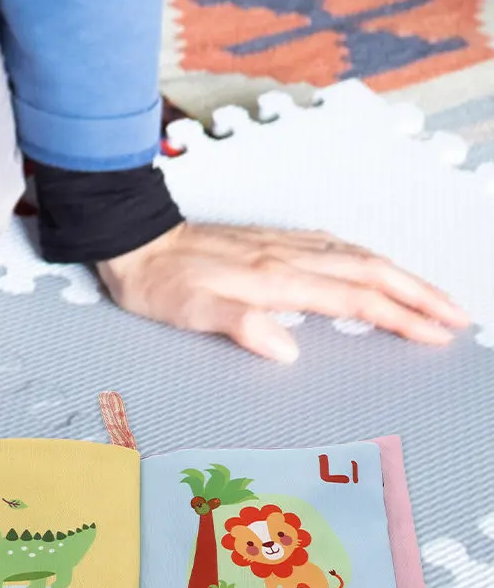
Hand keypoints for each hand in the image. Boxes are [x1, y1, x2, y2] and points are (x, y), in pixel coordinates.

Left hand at [98, 222, 468, 362]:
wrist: (129, 238)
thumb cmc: (154, 281)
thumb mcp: (185, 311)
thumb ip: (237, 325)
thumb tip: (287, 349)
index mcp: (274, 278)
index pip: (354, 300)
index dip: (400, 318)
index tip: (438, 335)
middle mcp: (286, 256)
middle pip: (370, 272)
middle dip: (419, 294)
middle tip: (458, 317)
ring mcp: (281, 244)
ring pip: (357, 256)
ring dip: (401, 275)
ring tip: (433, 296)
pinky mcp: (270, 240)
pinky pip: (335, 246)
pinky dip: (368, 258)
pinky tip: (373, 265)